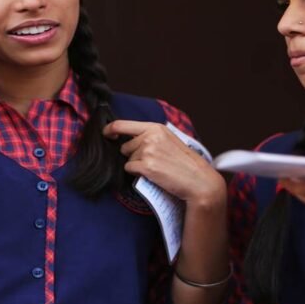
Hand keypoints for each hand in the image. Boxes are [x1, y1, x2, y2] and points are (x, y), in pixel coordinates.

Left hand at [104, 120, 224, 206]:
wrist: (197, 179)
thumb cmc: (185, 162)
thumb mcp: (169, 139)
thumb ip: (151, 135)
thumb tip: (129, 139)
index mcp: (156, 127)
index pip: (122, 124)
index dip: (110, 129)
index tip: (106, 134)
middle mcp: (150, 136)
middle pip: (125, 146)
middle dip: (132, 154)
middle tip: (151, 160)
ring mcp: (148, 151)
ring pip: (128, 158)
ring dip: (136, 164)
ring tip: (155, 167)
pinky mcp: (147, 167)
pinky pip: (129, 169)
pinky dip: (136, 173)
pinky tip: (151, 174)